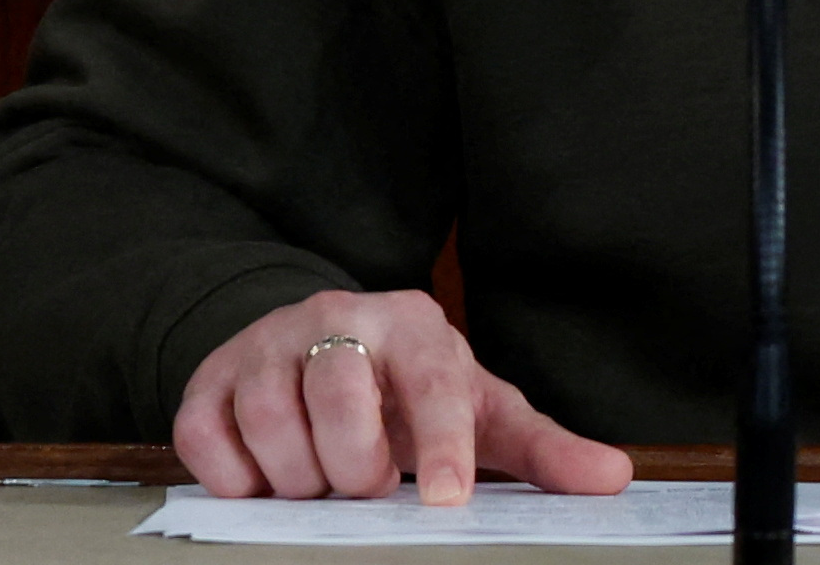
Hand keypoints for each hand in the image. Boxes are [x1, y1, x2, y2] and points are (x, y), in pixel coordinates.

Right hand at [175, 287, 633, 503]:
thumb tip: (612, 477)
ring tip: (320, 479)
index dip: (440, 444)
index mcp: (413, 324)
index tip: (444, 501)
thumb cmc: (409, 388)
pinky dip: (235, 476)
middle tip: (364, 484)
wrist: (321, 347)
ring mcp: (266, 344)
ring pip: (271, 422)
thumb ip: (540, 449)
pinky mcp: (210, 378)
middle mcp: (336, 318)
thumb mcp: (477, 410)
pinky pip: (207, 439)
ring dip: (298, 478)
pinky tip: (266, 476)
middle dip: (355, 467)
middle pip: (339, 398)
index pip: (432, 381)